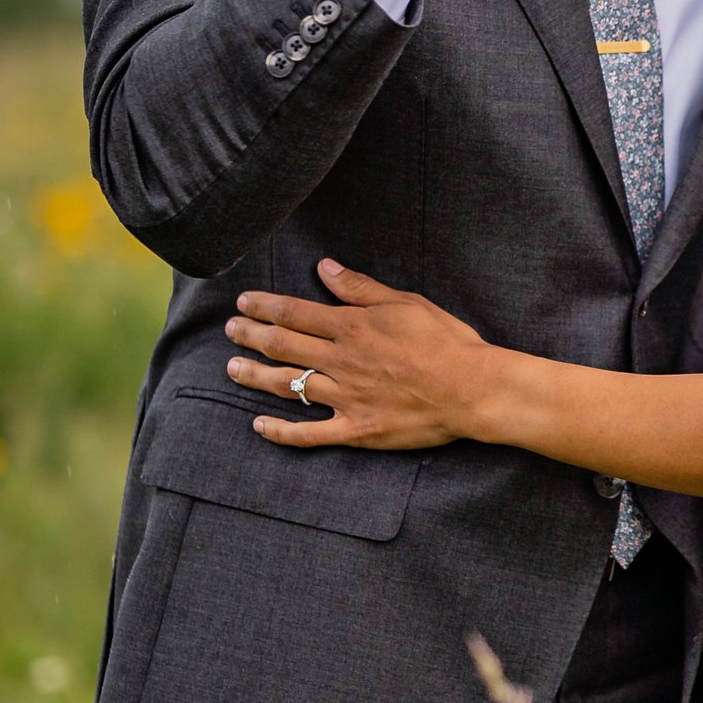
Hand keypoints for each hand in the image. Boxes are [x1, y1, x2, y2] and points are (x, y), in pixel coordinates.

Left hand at [226, 259, 490, 447]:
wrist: (473, 390)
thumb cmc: (447, 342)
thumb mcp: (406, 302)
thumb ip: (361, 288)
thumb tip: (325, 269)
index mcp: (353, 327)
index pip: (295, 312)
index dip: (264, 306)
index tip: (244, 302)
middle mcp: (341, 360)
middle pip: (283, 345)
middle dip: (251, 335)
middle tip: (230, 330)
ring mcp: (346, 397)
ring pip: (288, 385)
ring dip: (255, 375)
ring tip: (232, 368)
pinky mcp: (356, 430)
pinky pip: (310, 434)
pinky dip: (281, 431)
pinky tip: (259, 426)